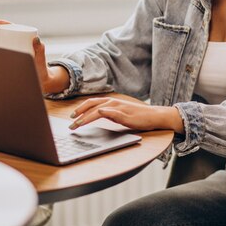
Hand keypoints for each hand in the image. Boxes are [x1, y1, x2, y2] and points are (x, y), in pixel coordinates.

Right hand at [0, 19, 69, 93]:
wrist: (39, 80)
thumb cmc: (40, 67)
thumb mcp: (40, 57)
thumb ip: (40, 48)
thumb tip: (36, 38)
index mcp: (24, 39)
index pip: (12, 28)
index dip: (3, 23)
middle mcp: (16, 44)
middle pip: (2, 35)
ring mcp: (11, 51)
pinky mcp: (7, 60)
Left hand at [68, 97, 183, 132]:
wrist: (154, 116)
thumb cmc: (137, 116)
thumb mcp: (119, 115)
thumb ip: (108, 114)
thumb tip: (96, 115)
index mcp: (111, 102)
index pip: (91, 103)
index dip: (80, 109)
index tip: (72, 116)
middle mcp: (113, 102)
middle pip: (91, 105)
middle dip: (79, 113)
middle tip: (70, 122)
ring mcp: (119, 108)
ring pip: (98, 109)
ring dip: (86, 116)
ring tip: (78, 123)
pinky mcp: (126, 115)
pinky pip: (113, 112)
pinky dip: (105, 112)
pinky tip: (98, 113)